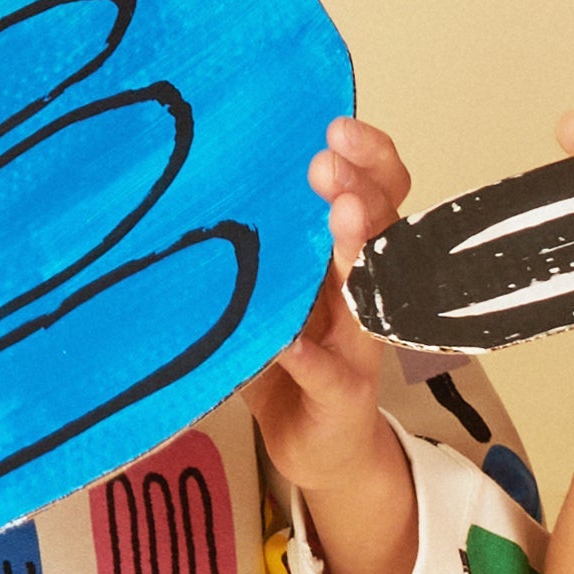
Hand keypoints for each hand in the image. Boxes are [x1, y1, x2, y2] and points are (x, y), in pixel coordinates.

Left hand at [243, 115, 409, 497]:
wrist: (315, 446)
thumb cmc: (289, 360)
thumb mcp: (265, 291)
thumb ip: (250, 247)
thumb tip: (188, 179)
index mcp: (344, 255)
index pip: (375, 191)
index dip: (368, 157)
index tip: (336, 127)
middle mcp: (363, 291)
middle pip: (385, 227)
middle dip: (362, 188)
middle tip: (327, 163)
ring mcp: (359, 343)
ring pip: (370, 292)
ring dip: (358, 251)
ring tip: (343, 216)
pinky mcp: (346, 395)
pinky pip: (331, 372)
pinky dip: (311, 357)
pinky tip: (292, 342)